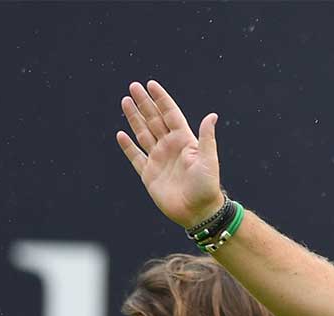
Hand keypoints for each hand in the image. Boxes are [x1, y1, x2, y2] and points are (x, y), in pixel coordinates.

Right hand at [116, 81, 223, 227]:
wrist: (198, 212)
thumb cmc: (207, 187)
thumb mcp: (209, 160)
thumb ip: (207, 138)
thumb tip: (212, 115)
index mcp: (184, 142)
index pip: (170, 115)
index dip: (161, 100)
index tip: (151, 84)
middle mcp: (170, 148)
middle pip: (154, 120)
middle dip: (144, 103)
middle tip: (133, 86)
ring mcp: (158, 160)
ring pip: (143, 133)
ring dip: (134, 118)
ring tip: (126, 101)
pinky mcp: (149, 174)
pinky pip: (135, 156)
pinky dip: (128, 146)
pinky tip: (121, 134)